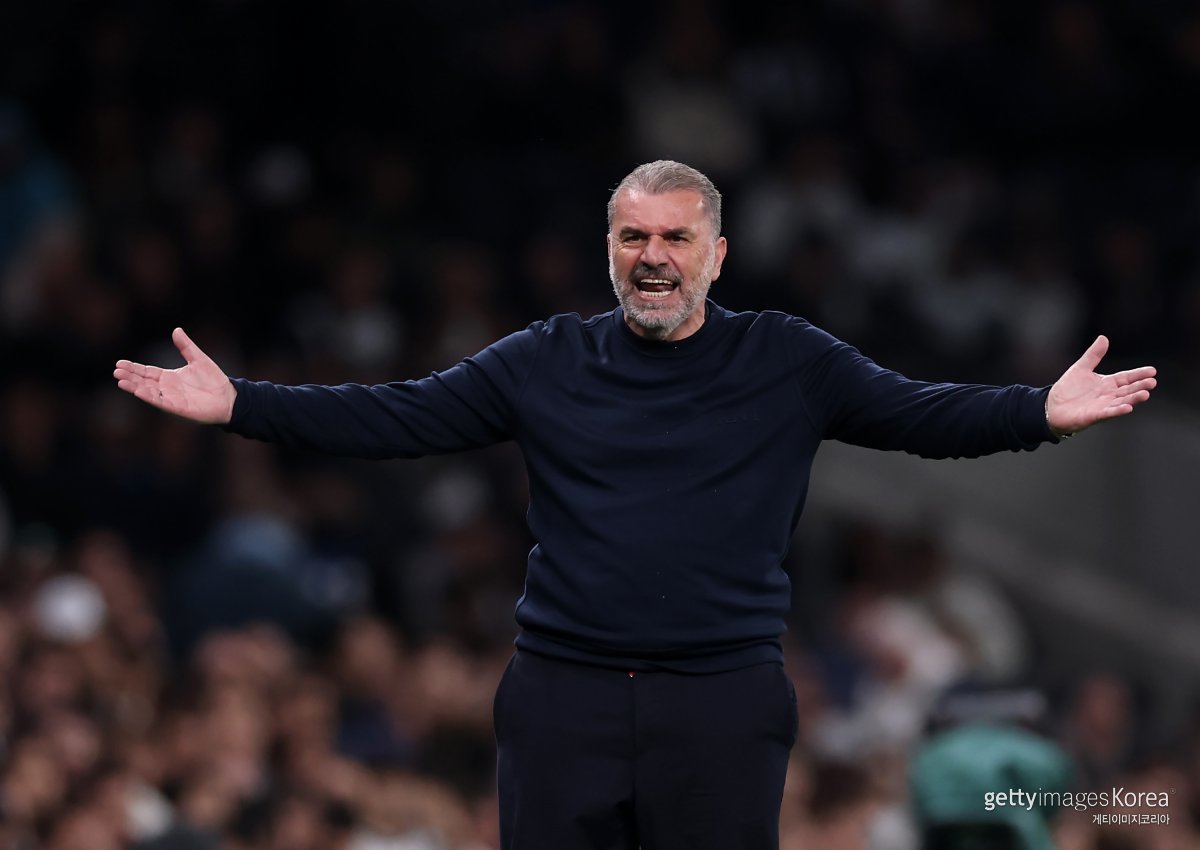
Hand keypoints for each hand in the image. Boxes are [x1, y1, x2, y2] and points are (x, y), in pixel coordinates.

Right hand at [113, 328, 236, 423]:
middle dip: (130, 376)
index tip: (119, 363)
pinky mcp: (178, 408)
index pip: (147, 371)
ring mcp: (171, 398)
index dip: (133, 368)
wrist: (228, 397)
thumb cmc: (214, 380)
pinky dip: (149, 397)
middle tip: (116, 371)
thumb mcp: (198, 359)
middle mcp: (167, 388)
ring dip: (135, 387)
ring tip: (121, 381)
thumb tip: (176, 330)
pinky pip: (161, 402)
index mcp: (169, 377)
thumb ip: (186, 346)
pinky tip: (138, 391)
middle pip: (143, 381)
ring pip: (149, 392)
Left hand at [1046, 335, 1155, 436]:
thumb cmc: (1068, 389)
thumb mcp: (1081, 368)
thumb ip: (1093, 355)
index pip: (1127, 378)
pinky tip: (1127, 408)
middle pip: (1128, 390)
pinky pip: (1108, 413)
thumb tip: (1103, 338)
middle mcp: (1109, 395)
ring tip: (1145, 394)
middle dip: (1140, 386)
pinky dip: (1118, 411)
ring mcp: (1103, 406)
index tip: (1152, 371)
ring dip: (1134, 399)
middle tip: (1152, 382)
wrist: (1052, 406)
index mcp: (1107, 383)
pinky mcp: (1094, 416)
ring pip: (1122, 402)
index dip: (1139, 374)